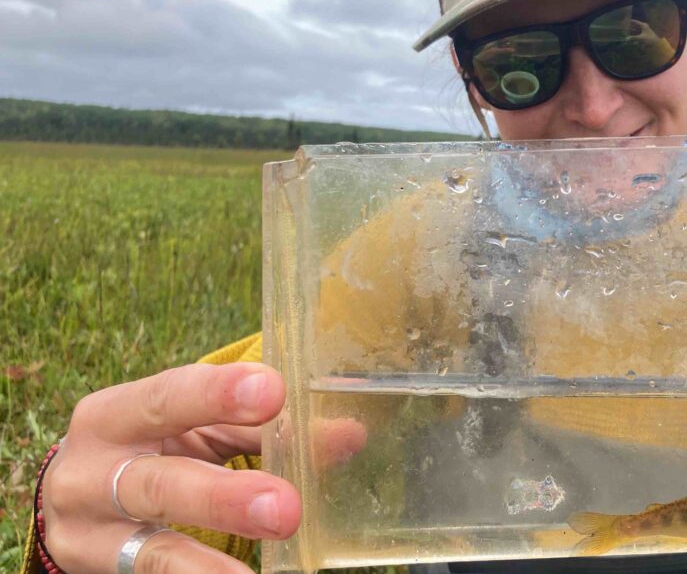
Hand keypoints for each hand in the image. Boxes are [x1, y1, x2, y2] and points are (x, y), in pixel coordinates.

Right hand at [41, 363, 301, 572]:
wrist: (77, 502)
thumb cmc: (155, 449)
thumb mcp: (196, 430)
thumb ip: (263, 429)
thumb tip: (349, 434)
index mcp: (114, 415)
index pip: (167, 398)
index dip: (217, 394)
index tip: (272, 391)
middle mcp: (90, 474)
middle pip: (158, 483)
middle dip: (224, 497)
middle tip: (286, 507)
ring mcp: (89, 535)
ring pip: (153, 550)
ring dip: (207, 564)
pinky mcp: (99, 573)